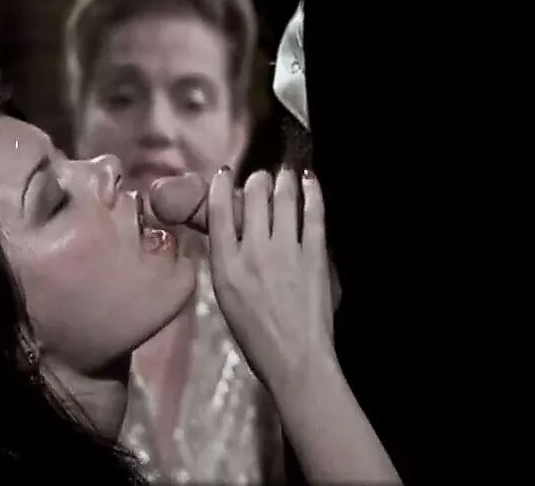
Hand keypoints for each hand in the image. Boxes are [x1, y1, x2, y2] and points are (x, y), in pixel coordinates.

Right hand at [205, 166, 334, 393]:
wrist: (296, 360)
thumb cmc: (256, 336)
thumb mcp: (226, 298)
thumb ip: (226, 262)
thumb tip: (231, 230)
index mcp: (225, 266)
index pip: (219, 211)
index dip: (222, 185)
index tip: (225, 174)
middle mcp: (253, 252)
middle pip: (254, 197)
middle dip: (257, 180)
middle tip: (261, 179)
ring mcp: (286, 251)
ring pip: (284, 197)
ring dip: (284, 179)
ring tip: (285, 174)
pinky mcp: (314, 255)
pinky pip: (313, 213)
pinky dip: (312, 191)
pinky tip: (310, 180)